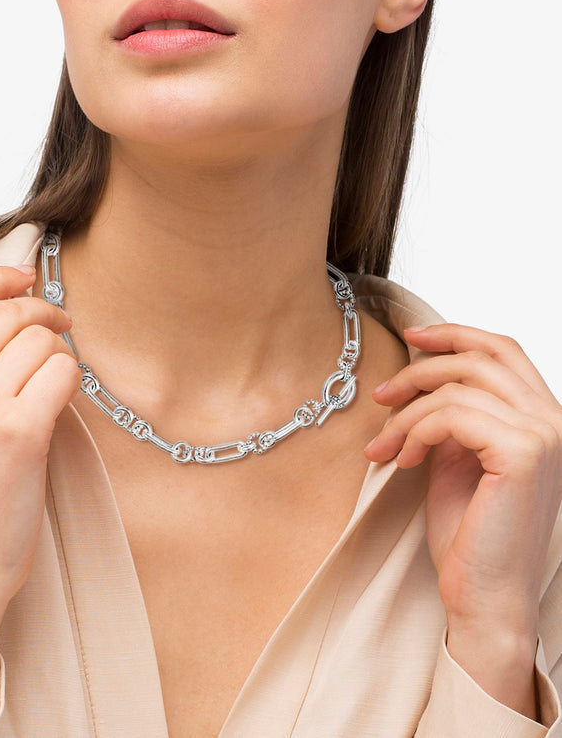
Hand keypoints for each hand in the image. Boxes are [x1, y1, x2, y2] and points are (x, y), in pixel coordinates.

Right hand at [0, 264, 79, 725]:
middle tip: (62, 326)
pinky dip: (73, 378)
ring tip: (55, 378)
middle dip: (43, 312)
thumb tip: (10, 309)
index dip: (0, 278)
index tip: (28, 277)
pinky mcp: (20, 431)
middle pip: (8, 313)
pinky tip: (65, 397)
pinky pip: (65, 372)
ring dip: (60, 352)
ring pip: (42, 340)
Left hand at [365, 324, 561, 717]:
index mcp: (540, 416)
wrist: (482, 592)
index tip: (411, 337)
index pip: (502, 350)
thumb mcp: (456, 457)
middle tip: (381, 396)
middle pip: (478, 358)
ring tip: (386, 447)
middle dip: (419, 370)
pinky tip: (403, 460)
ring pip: (456, 388)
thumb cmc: (469, 530)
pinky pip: (451, 415)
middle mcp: (552, 419)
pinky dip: (415, 431)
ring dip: (406, 414)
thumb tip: (421, 376)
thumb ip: (452, 415)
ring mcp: (543, 434)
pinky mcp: (523, 453)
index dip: (455, 334)